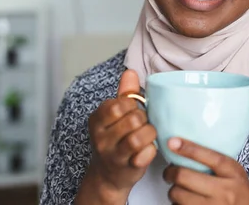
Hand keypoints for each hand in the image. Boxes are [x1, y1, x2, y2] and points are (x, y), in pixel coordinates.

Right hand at [78, 69, 156, 202]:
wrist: (108, 176)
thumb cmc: (115, 140)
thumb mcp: (115, 116)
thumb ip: (124, 94)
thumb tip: (130, 72)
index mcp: (97, 120)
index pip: (118, 104)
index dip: (132, 106)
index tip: (132, 111)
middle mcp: (101, 138)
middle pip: (132, 119)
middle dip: (143, 119)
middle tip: (142, 124)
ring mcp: (113, 155)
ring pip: (138, 137)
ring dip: (149, 134)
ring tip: (148, 135)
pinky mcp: (127, 169)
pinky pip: (145, 155)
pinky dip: (151, 151)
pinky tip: (148, 150)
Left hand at [163, 138, 248, 204]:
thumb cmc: (239, 196)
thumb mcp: (236, 176)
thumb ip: (218, 164)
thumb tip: (188, 148)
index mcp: (233, 174)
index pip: (209, 156)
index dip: (188, 148)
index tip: (172, 142)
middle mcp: (224, 191)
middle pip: (184, 176)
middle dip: (170, 173)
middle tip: (169, 172)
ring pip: (177, 194)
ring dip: (174, 191)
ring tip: (179, 190)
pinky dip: (177, 204)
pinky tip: (185, 203)